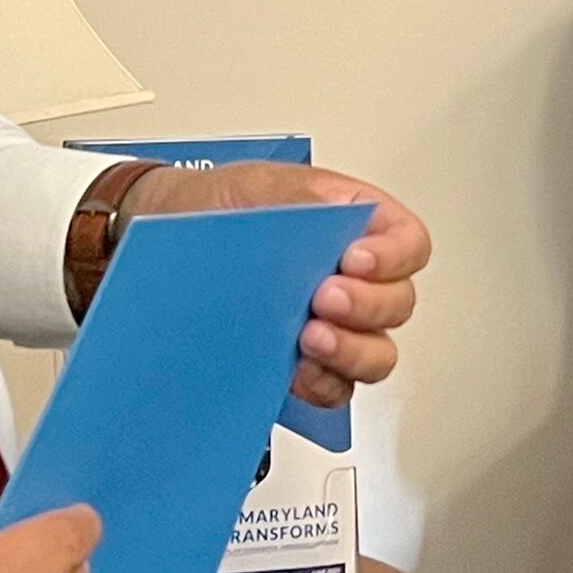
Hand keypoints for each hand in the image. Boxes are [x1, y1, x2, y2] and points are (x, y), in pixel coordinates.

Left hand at [117, 162, 432, 406]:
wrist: (164, 238)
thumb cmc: (219, 206)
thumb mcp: (261, 185)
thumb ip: (303, 199)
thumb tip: (332, 222)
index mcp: (357, 226)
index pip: (408, 244)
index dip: (394, 257)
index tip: (354, 261)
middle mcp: (355, 280)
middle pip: (398, 304)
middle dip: (366, 306)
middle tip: (324, 298)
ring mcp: (335, 326)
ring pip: (377, 354)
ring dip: (351, 351)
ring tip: (310, 339)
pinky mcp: (308, 363)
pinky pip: (337, 387)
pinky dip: (324, 384)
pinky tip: (297, 372)